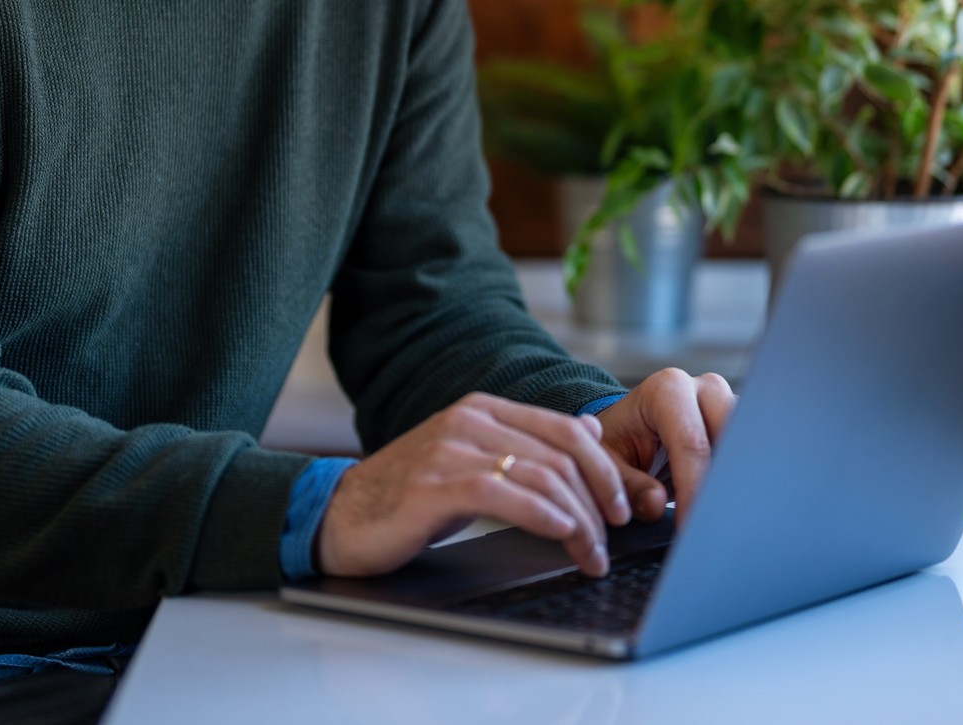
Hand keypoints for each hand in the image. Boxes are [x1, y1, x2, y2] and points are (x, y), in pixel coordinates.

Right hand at [315, 392, 631, 578]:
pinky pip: (506, 494)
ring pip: (542, 475)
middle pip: (563, 454)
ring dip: (579, 520)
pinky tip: (562, 536)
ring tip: (591, 554)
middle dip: (600, 499)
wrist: (338, 516)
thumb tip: (590, 430)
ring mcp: (451, 448)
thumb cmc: (408, 496)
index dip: (607, 469)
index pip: (568, 429)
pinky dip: (545, 517)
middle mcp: (469, 418)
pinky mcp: (435, 483)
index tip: (624, 508)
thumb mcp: (473, 462)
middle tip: (613, 538)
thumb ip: (527, 445)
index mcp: (483, 408)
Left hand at [593, 368, 736, 522]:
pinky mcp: (739, 420)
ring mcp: (726, 402)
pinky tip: (729, 501)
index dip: (693, 490)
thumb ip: (628, 484)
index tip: (690, 527)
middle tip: (712, 522)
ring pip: (748, 440)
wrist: (627, 425)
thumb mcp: (608, 462)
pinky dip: (741, 475)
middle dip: (723, 481)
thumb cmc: (617, 441)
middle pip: (731, 434)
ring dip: (737, 477)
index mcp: (667, 390)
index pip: (692, 443)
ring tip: (721, 514)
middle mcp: (703, 388)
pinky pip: (750, 448)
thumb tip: (657, 504)